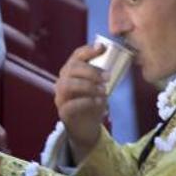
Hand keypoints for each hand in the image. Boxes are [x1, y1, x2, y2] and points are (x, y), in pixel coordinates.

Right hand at [54, 44, 108, 159]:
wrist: (87, 127)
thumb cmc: (92, 102)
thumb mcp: (99, 86)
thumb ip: (102, 73)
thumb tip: (115, 58)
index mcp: (71, 71)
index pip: (76, 56)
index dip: (88, 50)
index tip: (102, 48)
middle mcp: (63, 81)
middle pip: (71, 69)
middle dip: (90, 71)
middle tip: (107, 77)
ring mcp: (61, 97)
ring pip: (67, 85)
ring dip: (87, 85)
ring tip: (103, 90)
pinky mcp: (63, 112)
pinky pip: (70, 105)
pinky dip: (85, 102)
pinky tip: (97, 102)